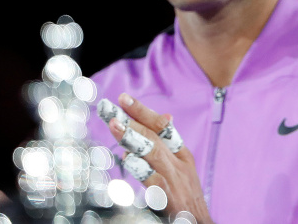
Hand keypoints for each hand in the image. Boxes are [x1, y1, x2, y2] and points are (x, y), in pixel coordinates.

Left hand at [107, 93, 213, 223]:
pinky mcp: (168, 198)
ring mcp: (174, 180)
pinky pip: (152, 179)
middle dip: (132, 119)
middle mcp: (179, 164)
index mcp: (183, 155)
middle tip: (110, 107)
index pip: (163, 127)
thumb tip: (165, 116)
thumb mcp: (183, 167)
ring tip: (115, 125)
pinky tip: (127, 159)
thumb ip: (170, 145)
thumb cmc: (187, 197)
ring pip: (152, 152)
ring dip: (132, 137)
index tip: (124, 99)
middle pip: (155, 136)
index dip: (143, 111)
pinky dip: (140, 168)